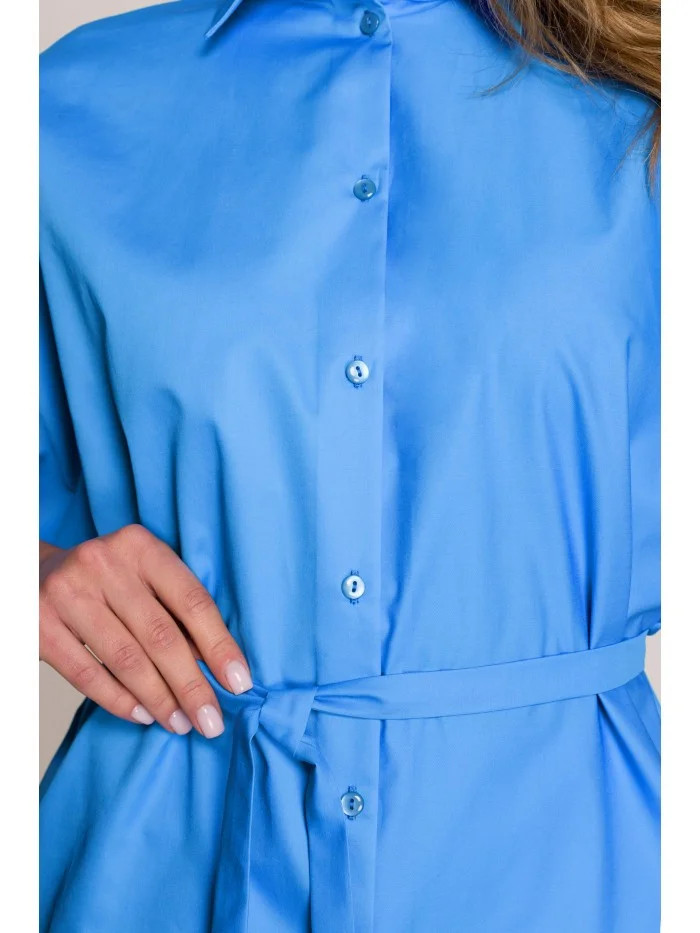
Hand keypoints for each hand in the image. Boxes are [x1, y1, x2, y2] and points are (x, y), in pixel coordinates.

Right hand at [39, 524, 252, 737]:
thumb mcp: (143, 575)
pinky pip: (86, 673)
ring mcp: (68, 593)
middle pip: (161, 636)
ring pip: (126, 659)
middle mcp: (104, 564)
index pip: (192, 601)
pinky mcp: (38, 625)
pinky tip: (143, 715)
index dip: (219, 646)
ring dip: (160, 699)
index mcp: (141, 546)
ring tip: (181, 724)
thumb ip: (174, 610)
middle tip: (212, 721)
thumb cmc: (107, 580)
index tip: (240, 683)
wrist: (33, 572)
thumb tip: (216, 668)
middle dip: (192, 686)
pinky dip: (118, 700)